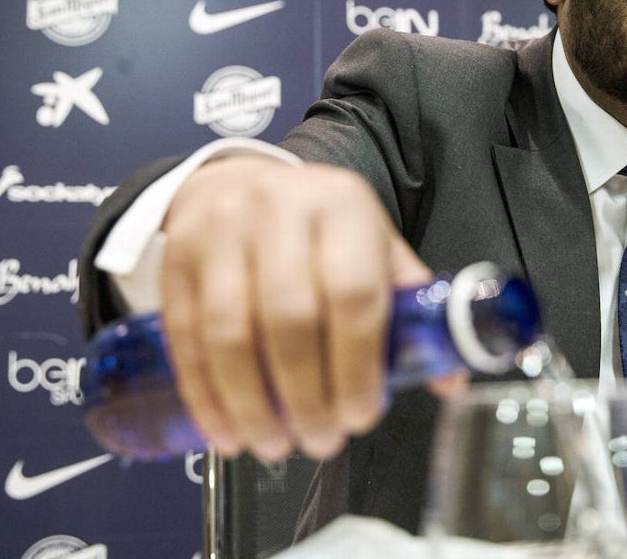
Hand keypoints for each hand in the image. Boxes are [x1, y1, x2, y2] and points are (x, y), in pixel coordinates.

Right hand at [158, 155, 435, 462]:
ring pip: (229, 333)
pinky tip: (226, 431)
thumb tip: (450, 378)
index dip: (357, 366)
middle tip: (320, 440)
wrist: (238, 182)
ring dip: (250, 405)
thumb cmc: (318, 228)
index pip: (353, 293)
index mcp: (343, 207)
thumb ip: (409, 306)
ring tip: (273, 444)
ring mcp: (220, 232)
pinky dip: (205, 396)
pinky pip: (185, 338)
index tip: (359, 416)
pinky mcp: (176, 258)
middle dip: (305, 396)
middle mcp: (279, 211)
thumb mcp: (373, 245)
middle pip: (289, 318)